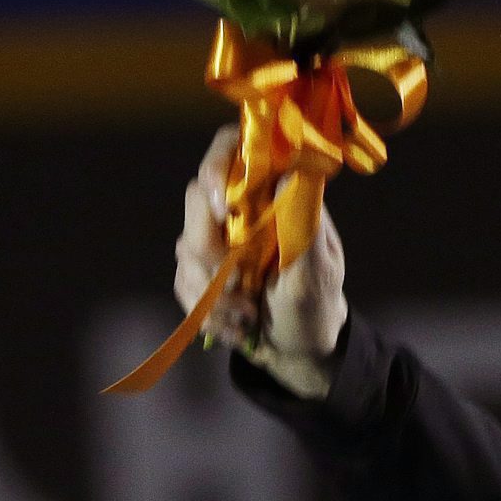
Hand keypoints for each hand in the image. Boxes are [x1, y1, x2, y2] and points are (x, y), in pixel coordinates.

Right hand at [175, 123, 350, 399]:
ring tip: (249, 314)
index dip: (216, 166)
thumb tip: (288, 173)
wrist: (300, 349)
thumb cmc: (317, 304)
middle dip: (212, 249)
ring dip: (214, 290)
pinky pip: (182, 281)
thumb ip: (303, 224)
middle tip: (239, 286)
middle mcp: (239, 210)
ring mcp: (214, 239)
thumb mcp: (318, 270)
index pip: (234, 150)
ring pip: (185, 245)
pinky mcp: (198, 271)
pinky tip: (236, 326)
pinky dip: (207, 310)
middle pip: (197, 198)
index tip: (224, 210)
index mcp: (272, 196)